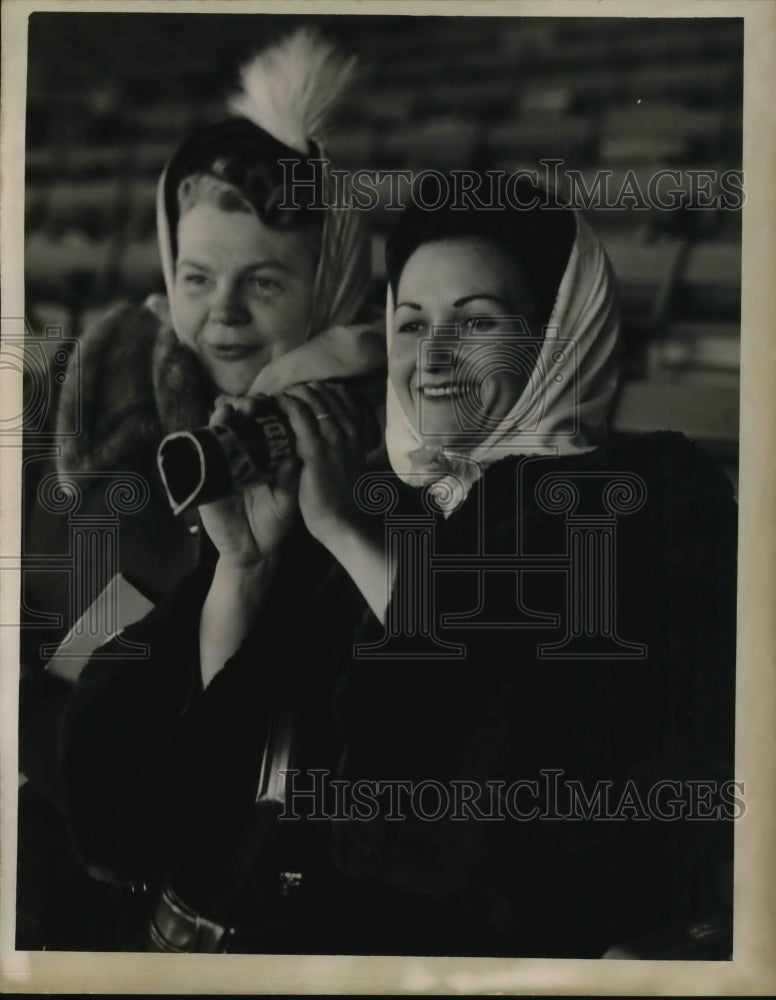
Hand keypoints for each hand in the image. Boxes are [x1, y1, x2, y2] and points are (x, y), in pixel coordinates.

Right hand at [198, 396, 299, 566]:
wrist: (253, 551)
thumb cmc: (273, 523)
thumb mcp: (287, 501)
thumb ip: (290, 480)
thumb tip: (294, 458)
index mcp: (264, 457)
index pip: (265, 425)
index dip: (269, 410)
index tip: (276, 401)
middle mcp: (242, 456)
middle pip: (240, 420)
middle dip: (246, 406)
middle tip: (255, 404)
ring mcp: (221, 465)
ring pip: (218, 431)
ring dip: (223, 416)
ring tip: (231, 410)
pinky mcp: (204, 480)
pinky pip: (199, 455)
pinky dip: (204, 439)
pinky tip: (212, 429)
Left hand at [275, 382, 372, 543]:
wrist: (341, 520)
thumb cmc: (343, 493)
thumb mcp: (351, 460)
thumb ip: (346, 440)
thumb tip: (333, 426)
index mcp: (360, 430)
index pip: (341, 394)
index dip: (321, 391)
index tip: (304, 394)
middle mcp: (349, 428)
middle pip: (325, 392)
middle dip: (303, 389)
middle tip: (285, 394)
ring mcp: (333, 436)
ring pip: (310, 398)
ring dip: (291, 393)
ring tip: (276, 398)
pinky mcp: (314, 448)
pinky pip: (297, 414)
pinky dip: (284, 404)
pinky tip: (273, 405)